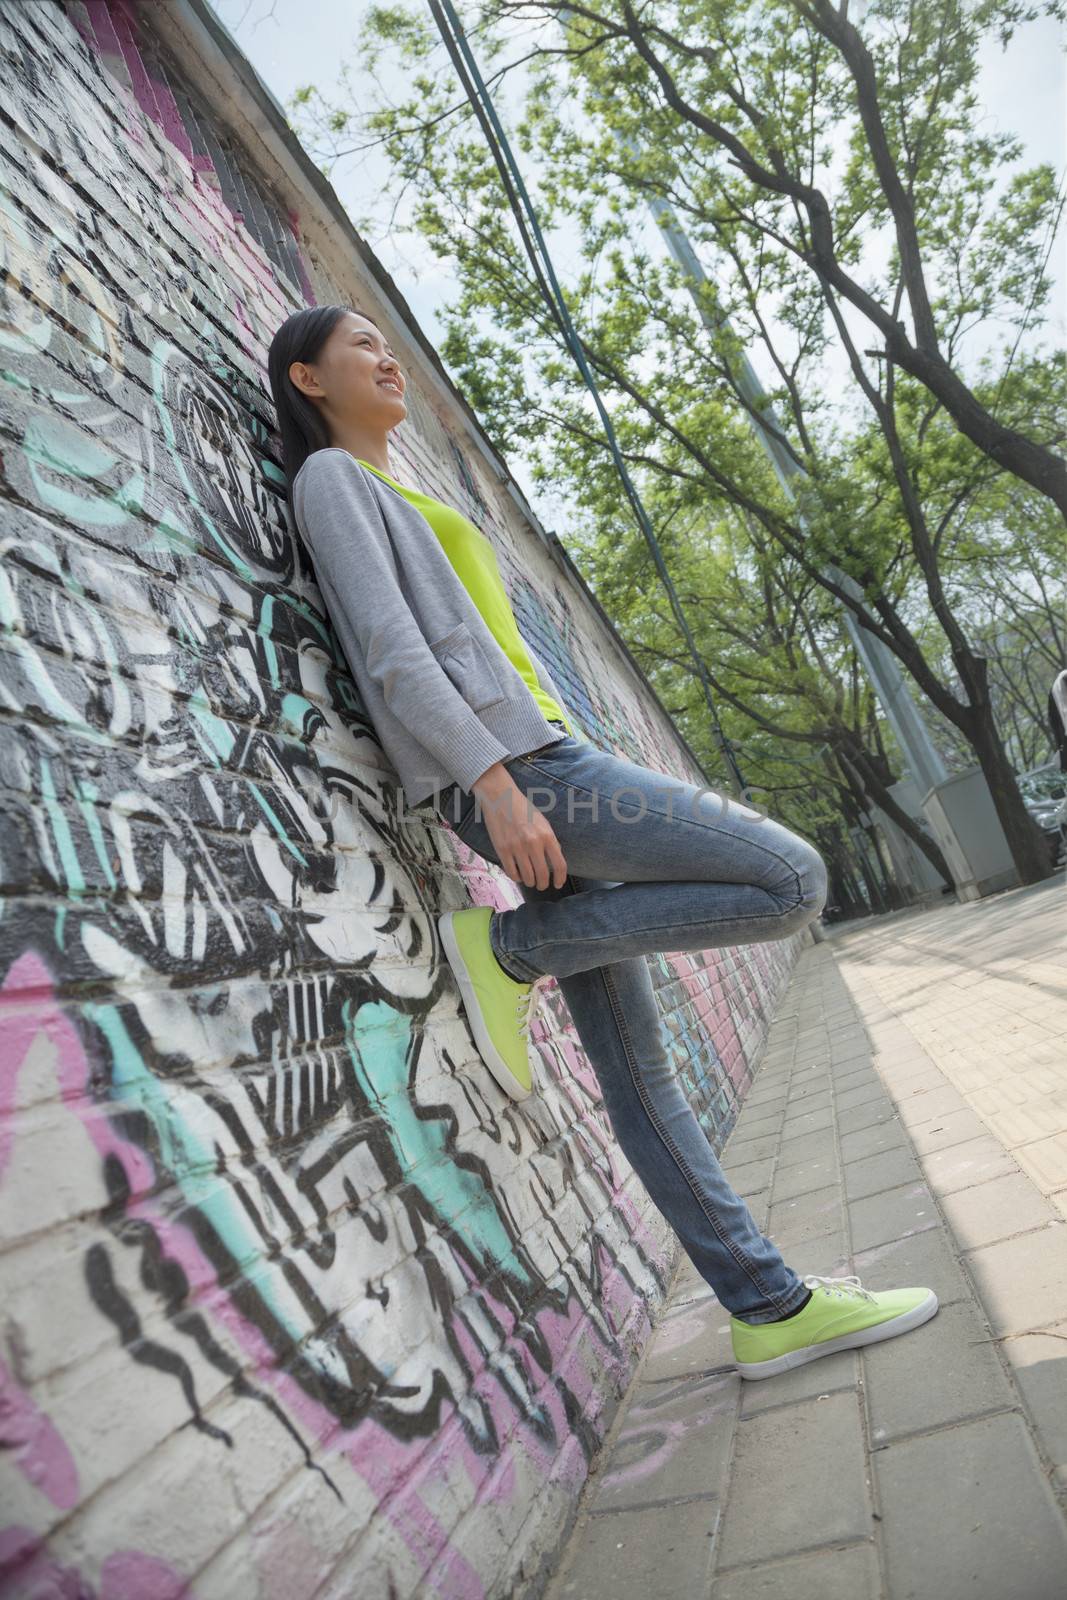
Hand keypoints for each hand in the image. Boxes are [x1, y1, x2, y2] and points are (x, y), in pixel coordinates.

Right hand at [473, 768, 567, 889]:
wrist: (501, 797)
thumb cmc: (523, 809)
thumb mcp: (543, 822)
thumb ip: (550, 841)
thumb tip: (555, 860)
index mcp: (547, 835)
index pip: (559, 864)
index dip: (560, 879)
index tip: (558, 884)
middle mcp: (533, 843)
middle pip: (543, 875)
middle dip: (543, 884)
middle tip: (542, 885)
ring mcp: (517, 847)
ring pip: (527, 877)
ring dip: (530, 882)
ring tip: (530, 881)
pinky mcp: (502, 849)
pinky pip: (512, 872)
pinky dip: (516, 878)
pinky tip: (518, 875)